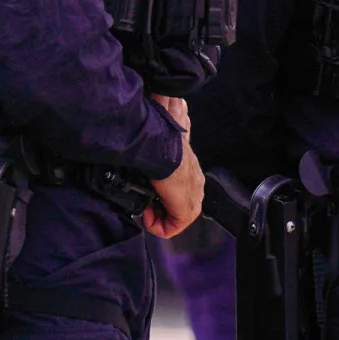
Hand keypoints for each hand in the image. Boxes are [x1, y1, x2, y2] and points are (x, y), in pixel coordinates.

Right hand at [143, 95, 201, 237]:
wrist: (162, 148)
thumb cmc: (158, 141)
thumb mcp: (160, 140)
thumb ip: (160, 137)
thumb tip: (156, 113)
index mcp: (190, 167)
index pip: (182, 189)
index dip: (161, 197)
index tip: (145, 194)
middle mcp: (195, 182)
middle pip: (180, 205)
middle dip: (159, 209)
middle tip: (143, 205)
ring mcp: (193, 195)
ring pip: (178, 216)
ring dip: (158, 217)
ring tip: (144, 211)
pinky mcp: (187, 209)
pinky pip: (174, 227)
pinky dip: (159, 226)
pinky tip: (147, 218)